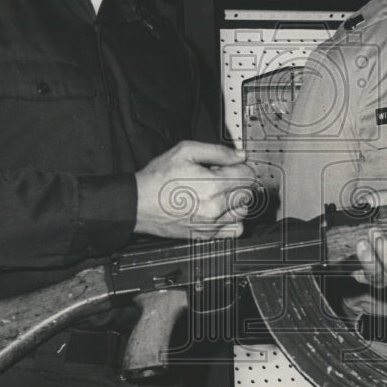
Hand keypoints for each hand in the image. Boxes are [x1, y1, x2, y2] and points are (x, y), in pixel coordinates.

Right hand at [135, 141, 256, 238]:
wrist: (138, 203)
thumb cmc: (158, 178)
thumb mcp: (185, 151)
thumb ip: (217, 151)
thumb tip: (239, 156)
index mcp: (213, 185)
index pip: (248, 176)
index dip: (240, 167)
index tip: (231, 166)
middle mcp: (215, 207)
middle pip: (247, 193)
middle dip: (237, 182)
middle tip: (221, 177)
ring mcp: (211, 224)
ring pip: (243, 212)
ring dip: (236, 201)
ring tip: (220, 194)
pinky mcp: (205, 235)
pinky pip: (235, 231)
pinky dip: (233, 220)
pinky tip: (221, 211)